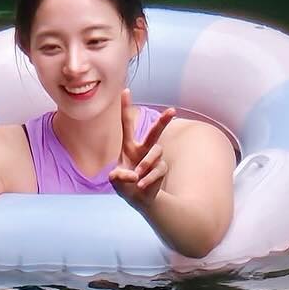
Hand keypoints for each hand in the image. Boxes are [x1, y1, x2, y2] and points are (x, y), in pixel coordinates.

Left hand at [109, 91, 174, 210]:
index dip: (126, 107)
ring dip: (145, 164)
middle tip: (172, 110)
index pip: (127, 124)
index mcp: (129, 146)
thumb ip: (118, 176)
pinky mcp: (162, 168)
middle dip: (163, 121)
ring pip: (155, 153)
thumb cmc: (125, 185)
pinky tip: (141, 186)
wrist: (139, 199)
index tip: (126, 91)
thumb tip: (133, 175)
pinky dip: (148, 178)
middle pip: (154, 132)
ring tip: (137, 177)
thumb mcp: (116, 181)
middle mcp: (143, 149)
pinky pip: (158, 169)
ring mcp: (154, 158)